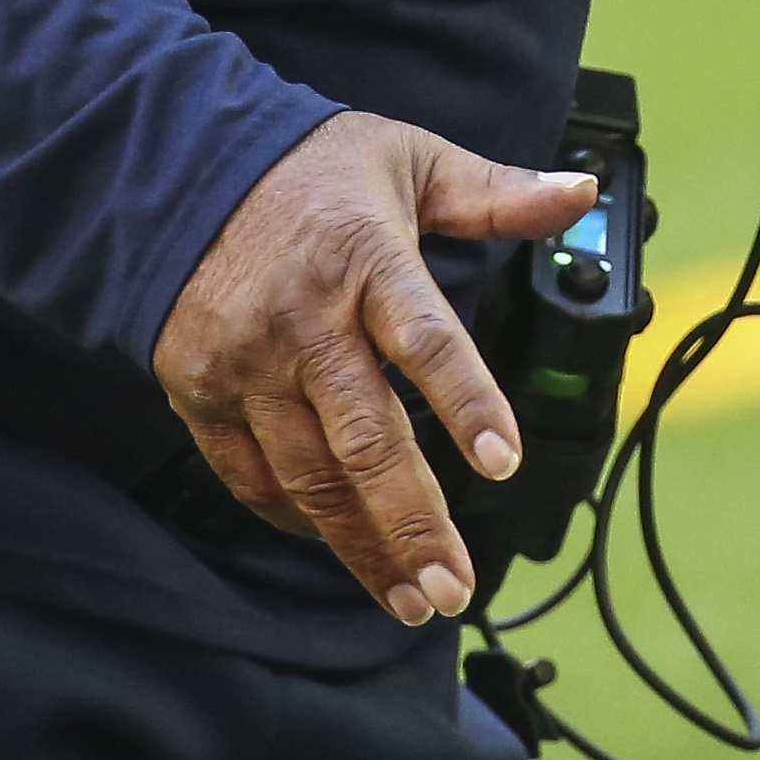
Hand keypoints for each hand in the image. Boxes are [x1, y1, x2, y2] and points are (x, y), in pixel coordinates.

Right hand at [153, 113, 597, 623]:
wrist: (179, 167)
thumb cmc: (311, 169)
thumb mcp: (410, 161)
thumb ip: (495, 194)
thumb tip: (579, 194)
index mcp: (366, 257)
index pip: (425, 339)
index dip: (466, 402)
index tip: (502, 462)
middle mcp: (304, 320)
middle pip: (364, 438)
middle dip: (414, 523)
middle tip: (455, 587)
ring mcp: (247, 363)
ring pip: (309, 476)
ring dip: (363, 548)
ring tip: (413, 598)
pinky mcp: (202, 392)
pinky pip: (252, 476)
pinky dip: (298, 520)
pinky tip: (341, 547)